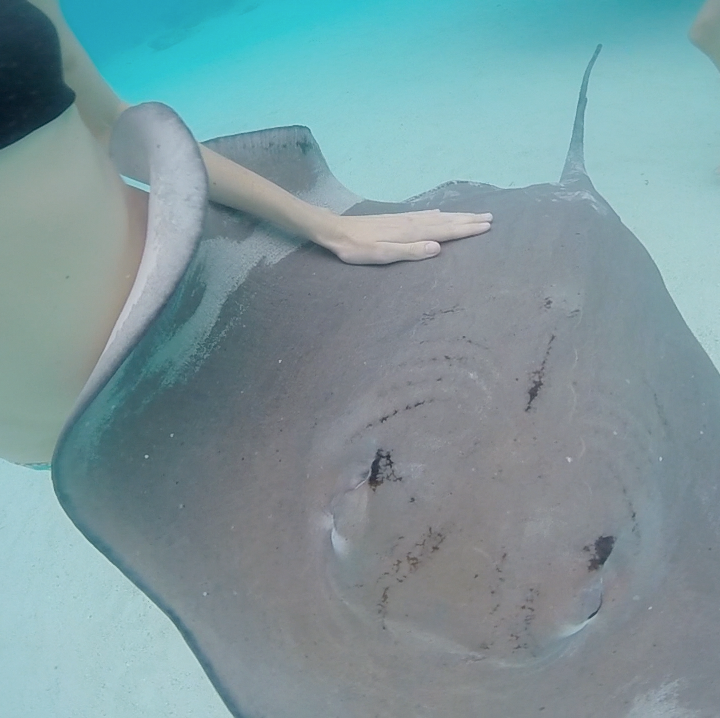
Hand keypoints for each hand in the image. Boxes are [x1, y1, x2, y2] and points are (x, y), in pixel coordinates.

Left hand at [316, 209, 492, 264]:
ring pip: (438, 216)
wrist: (336, 231)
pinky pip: (424, 214)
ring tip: (474, 214)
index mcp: (412, 233)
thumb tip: (438, 247)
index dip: (466, 230)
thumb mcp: (382, 255)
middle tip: (490, 218)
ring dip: (457, 215)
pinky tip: (440, 212)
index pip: (445, 231)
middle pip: (446, 221)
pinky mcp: (396, 218)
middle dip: (468, 220)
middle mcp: (412, 222)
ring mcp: (404, 219)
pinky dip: (437, 213)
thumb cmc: (357, 248)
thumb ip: (410, 251)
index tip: (486, 227)